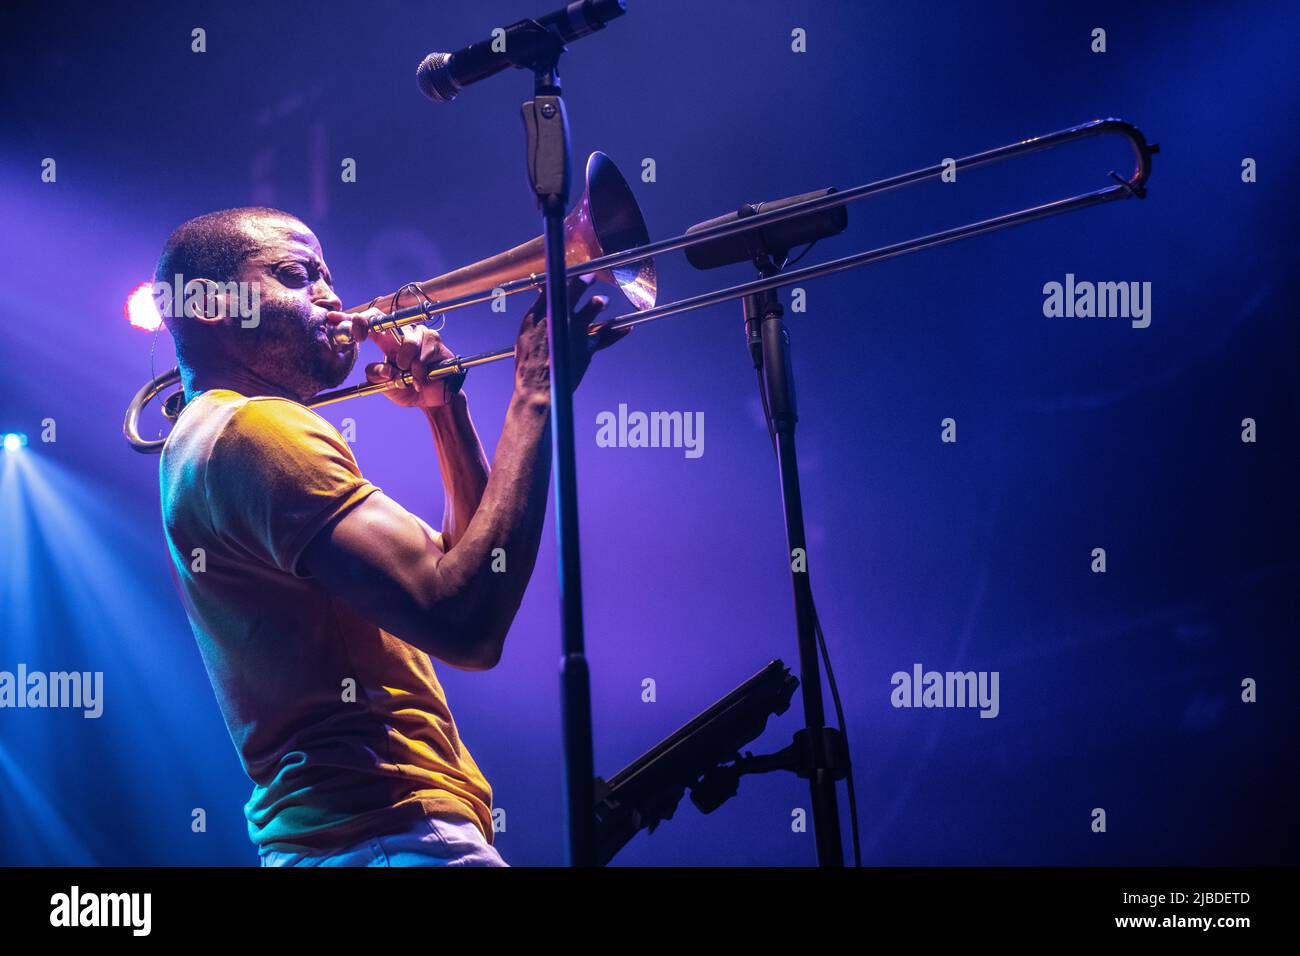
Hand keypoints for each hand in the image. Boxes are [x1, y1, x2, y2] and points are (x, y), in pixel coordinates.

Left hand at [326, 307, 464, 408]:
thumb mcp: (384, 385)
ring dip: (405, 364)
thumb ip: (376, 375)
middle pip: (380, 317)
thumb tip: (382, 368)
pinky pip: (422, 354)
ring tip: (409, 377)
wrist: (433, 400)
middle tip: (361, 338)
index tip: (333, 319)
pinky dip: (420, 371)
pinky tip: (422, 379)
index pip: (368, 324)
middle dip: (366, 324)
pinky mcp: (434, 341)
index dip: (351, 320)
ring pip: (406, 343)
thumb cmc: (408, 389)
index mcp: (386, 340)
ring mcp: (419, 334)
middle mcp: (401, 333)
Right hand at [514, 275, 629, 398]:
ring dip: (598, 303)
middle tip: (591, 276)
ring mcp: (575, 331)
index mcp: (539, 314)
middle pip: (574, 290)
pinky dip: (617, 333)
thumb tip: (545, 304)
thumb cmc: (528, 364)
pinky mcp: (588, 347)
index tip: (571, 273)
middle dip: (584, 281)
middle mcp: (559, 317)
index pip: (554, 286)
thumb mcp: (525, 336)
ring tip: (602, 301)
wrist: (538, 388)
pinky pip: (607, 337)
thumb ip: (538, 317)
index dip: (565, 277)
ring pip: (593, 308)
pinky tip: (627, 328)